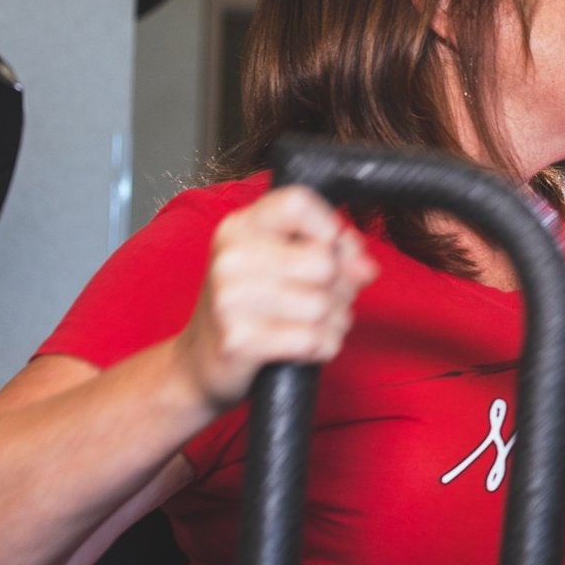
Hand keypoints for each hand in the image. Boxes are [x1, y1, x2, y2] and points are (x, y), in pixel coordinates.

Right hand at [171, 186, 378, 409]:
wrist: (198, 361)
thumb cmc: (248, 306)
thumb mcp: (281, 263)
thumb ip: (331, 252)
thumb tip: (365, 266)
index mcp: (240, 227)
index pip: (298, 203)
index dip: (328, 227)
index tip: (328, 247)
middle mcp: (232, 257)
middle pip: (325, 262)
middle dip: (340, 287)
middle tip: (323, 297)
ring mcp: (232, 299)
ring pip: (324, 305)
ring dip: (334, 321)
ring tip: (313, 324)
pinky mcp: (240, 341)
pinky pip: (315, 340)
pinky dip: (323, 346)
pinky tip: (305, 345)